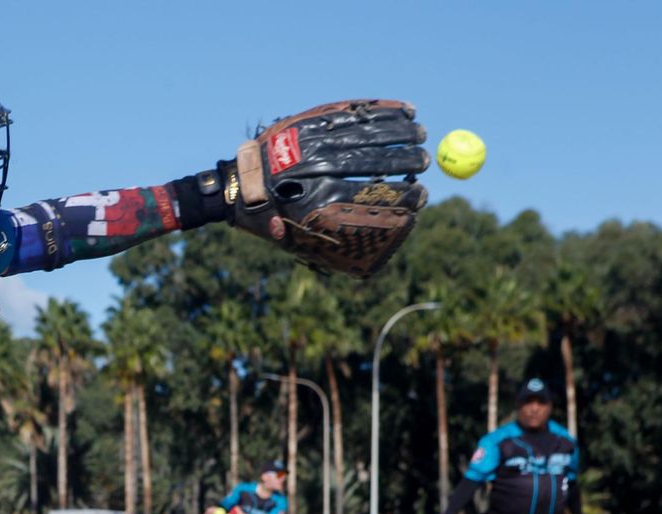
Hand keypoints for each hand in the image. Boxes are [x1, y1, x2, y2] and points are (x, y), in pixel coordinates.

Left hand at [222, 100, 428, 276]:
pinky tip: (404, 111)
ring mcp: (313, 140)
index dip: (402, 197)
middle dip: (406, 160)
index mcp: (317, 200)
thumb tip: (379, 254)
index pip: (372, 196)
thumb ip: (339, 241)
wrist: (236, 187)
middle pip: (375, 160)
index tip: (422, 198)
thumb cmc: (275, 220)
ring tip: (420, 133)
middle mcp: (317, 168)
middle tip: (425, 162)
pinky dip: (382, 110)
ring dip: (401, 131)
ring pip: (368, 130)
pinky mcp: (310, 120)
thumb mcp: (302, 240)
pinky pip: (353, 112)